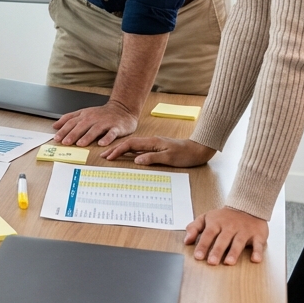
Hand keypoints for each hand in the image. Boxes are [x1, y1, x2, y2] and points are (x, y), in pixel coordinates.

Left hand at [52, 100, 137, 145]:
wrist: (122, 109)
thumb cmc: (101, 114)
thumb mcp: (84, 113)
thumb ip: (69, 119)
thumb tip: (54, 126)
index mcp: (85, 115)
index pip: (72, 122)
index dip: (63, 130)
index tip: (56, 138)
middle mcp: (94, 118)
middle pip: (81, 126)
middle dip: (73, 134)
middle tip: (65, 142)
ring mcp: (105, 122)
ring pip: (95, 129)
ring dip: (87, 137)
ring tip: (80, 144)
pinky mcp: (116, 127)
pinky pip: (111, 133)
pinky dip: (107, 138)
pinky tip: (101, 144)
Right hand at [100, 136, 215, 166]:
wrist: (199, 149)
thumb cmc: (186, 154)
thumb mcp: (169, 158)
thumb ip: (152, 158)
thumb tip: (136, 160)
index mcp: (152, 142)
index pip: (131, 145)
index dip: (119, 150)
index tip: (109, 156)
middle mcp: (152, 141)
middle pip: (130, 144)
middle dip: (116, 149)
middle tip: (104, 155)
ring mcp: (154, 144)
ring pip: (134, 147)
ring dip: (122, 151)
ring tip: (112, 156)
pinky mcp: (158, 148)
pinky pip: (141, 150)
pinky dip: (131, 153)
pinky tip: (128, 157)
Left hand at [186, 207, 267, 264]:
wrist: (247, 207)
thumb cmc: (224, 217)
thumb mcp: (206, 218)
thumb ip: (194, 228)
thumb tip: (186, 241)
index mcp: (216, 223)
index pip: (208, 234)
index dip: (203, 245)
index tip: (198, 256)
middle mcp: (230, 227)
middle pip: (222, 240)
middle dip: (217, 251)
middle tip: (211, 262)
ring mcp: (244, 231)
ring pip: (238, 242)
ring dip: (234, 252)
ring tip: (229, 262)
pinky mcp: (257, 235)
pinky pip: (258, 244)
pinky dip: (258, 252)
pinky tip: (255, 259)